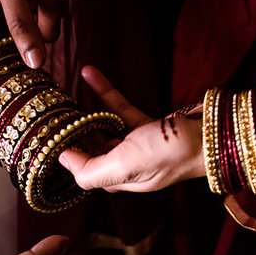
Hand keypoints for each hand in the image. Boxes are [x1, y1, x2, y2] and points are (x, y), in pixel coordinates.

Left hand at [58, 66, 206, 192]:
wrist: (210, 134)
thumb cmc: (168, 154)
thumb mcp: (122, 167)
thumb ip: (89, 170)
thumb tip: (62, 160)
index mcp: (118, 180)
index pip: (83, 172)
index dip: (65, 156)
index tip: (45, 136)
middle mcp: (126, 165)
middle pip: (91, 149)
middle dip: (72, 132)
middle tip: (51, 111)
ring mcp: (137, 144)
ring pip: (103, 127)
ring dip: (85, 110)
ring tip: (65, 93)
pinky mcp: (148, 124)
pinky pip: (120, 107)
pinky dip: (105, 92)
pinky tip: (90, 73)